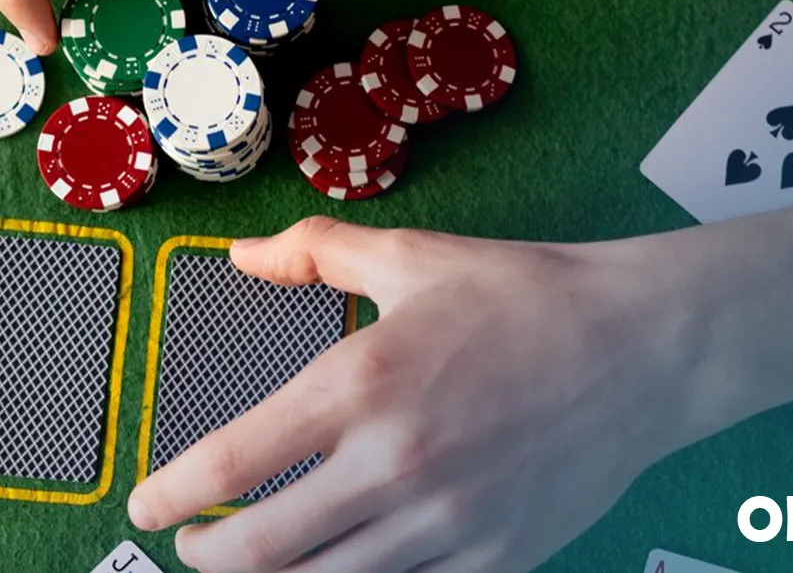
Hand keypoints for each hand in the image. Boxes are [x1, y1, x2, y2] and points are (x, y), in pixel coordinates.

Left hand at [126, 217, 729, 571]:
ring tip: (257, 561)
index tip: (146, 504)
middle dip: (205, 557)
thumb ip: (313, 252)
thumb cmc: (526, 297)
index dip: (168, 496)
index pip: (229, 463)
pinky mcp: (495, 556)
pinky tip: (343, 565)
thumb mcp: (412, 256)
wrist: (645, 349)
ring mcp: (447, 521)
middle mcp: (395, 463)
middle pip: (258, 554)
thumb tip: (243, 257)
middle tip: (194, 543)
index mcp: (360, 383)